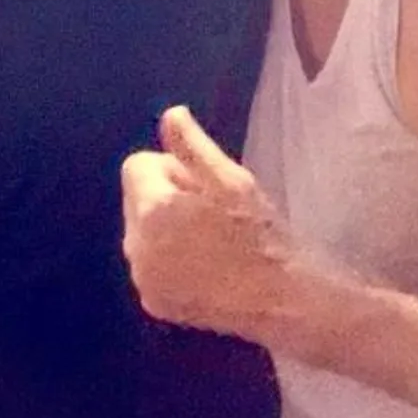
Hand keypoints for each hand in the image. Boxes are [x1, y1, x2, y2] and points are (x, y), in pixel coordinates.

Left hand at [121, 106, 296, 337]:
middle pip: (137, 199)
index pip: (137, 165)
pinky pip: (149, 265)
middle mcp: (135, 246)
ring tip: (211, 241)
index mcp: (151, 211)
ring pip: (141, 233)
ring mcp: (142, 278)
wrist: (282, 300)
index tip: (205, 187)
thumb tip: (170, 115)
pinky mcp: (154, 303)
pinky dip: (168, 261)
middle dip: (165, 198)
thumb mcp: (231, 181)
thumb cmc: (260, 234)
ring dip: (165, 229)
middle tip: (211, 214)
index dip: (171, 168)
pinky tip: (205, 268)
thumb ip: (192, 147)